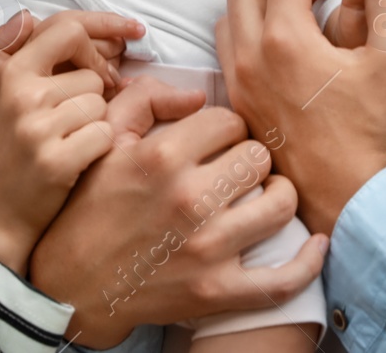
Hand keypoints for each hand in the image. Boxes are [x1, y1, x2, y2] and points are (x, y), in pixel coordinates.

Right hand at [0, 10, 144, 274]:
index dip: (104, 24)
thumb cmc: (2, 157)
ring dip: (95, 124)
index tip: (132, 31)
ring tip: (67, 145)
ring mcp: (36, 126)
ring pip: (101, 104)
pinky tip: (76, 163)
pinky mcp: (55, 159)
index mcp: (7, 72)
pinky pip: (105, 134)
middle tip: (84, 115)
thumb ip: (6, 52)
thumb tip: (27, 16)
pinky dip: (99, 149)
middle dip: (97, 94)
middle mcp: (19, 93)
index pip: (65, 26)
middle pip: (92, 71)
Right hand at [30, 77, 327, 347]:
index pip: (230, 120)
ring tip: (264, 197)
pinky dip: (308, 262)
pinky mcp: (216, 292)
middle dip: (252, 158)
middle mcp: (188, 198)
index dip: (228, 128)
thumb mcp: (104, 139)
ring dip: (278, 196)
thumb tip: (198, 93)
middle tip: (239, 169)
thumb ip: (146, 97)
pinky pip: (282, 279)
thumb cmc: (88, 205)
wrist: (69, 283)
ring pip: (280, 204)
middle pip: (259, 156)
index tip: (219, 142)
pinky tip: (316, 244)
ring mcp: (206, 248)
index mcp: (162, 155)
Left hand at [217, 0, 385, 234]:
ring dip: (260, 7)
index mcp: (285, 40)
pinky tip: (287, 55)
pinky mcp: (239, 107)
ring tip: (299, 19)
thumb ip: (382, 3)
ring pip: (229, 20)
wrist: (351, 197)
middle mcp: (250, 59)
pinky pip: (228, 55)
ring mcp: (239, 85)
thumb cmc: (373, 132)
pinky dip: (250, 38)